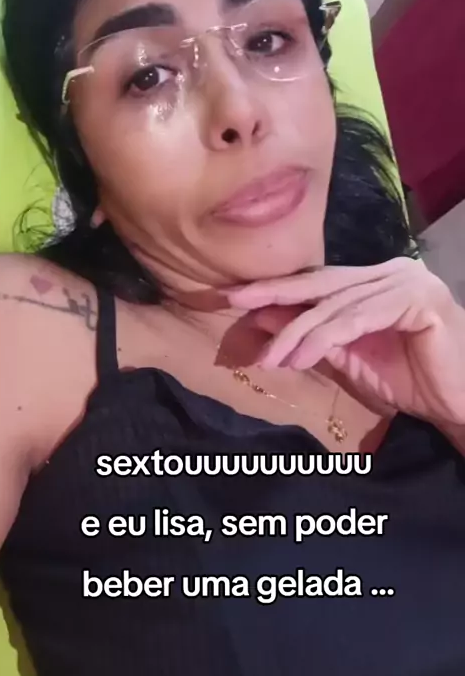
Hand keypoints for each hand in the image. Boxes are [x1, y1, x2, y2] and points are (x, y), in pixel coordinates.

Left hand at [225, 258, 464, 429]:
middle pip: (323, 284)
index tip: (235, 297)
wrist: (459, 404)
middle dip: (275, 293)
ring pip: (337, 306)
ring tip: (269, 357)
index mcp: (376, 279)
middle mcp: (392, 271)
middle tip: (233, 300)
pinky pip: (358, 319)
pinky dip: (324, 339)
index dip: (277, 288)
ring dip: (297, 332)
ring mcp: (408, 281)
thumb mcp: (349, 357)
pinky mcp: (418, 299)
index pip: (320, 281)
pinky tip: (298, 357)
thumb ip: (313, 335)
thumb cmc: (411, 381)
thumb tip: (264, 316)